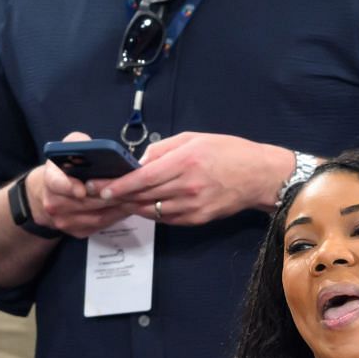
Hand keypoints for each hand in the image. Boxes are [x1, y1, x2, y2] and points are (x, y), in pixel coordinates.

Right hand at [26, 133, 141, 237]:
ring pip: (96, 216)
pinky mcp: (77, 232)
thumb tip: (100, 149)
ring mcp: (65, 221)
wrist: (50, 194)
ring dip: (118, 208)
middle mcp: (54, 204)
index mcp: (50, 180)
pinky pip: (101, 226)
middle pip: (85, 203)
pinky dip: (116, 216)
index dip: (70, 187)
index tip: (82, 190)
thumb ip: (80, 144)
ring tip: (135, 198)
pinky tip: (128, 207)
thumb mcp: (67, 148)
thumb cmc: (64, 168)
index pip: (57, 184)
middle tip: (130, 190)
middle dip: (109, 196)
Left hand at [90, 132, 293, 225]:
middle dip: (119, 196)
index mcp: (185, 162)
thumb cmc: (228, 152)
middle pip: (143, 196)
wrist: (259, 176)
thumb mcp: (194, 138)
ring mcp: (193, 206)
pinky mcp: (198, 219)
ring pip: (152, 210)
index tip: (102, 188)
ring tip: (118, 200)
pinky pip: (166, 218)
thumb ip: (164, 149)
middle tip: (100, 195)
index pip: (143, 178)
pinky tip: (142, 206)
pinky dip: (151, 212)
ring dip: (132, 206)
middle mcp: (187, 186)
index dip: (120, 185)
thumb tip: (140, 161)